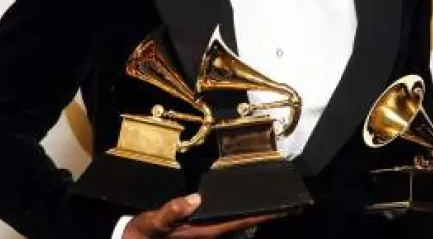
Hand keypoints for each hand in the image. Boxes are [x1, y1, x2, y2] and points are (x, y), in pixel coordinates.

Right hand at [122, 194, 283, 237]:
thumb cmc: (144, 234)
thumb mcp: (154, 222)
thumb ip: (173, 211)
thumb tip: (196, 199)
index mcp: (204, 232)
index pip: (240, 222)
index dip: (263, 215)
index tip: (285, 209)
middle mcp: (209, 234)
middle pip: (244, 223)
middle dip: (265, 214)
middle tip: (288, 204)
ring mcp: (205, 233)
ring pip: (236, 223)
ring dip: (254, 214)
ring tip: (273, 203)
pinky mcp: (199, 229)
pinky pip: (224, 221)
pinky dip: (238, 213)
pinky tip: (242, 206)